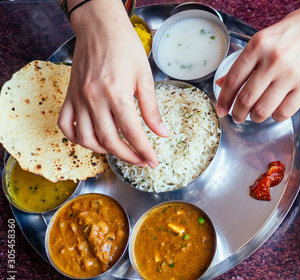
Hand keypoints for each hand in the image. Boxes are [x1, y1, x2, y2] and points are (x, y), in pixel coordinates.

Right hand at [58, 0, 167, 166]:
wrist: (99, 27)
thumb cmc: (125, 47)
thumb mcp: (145, 77)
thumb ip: (152, 108)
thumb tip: (162, 133)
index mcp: (116, 93)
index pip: (132, 133)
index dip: (144, 151)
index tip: (153, 161)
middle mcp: (94, 99)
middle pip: (110, 141)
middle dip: (128, 156)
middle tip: (141, 161)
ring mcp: (78, 98)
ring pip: (86, 138)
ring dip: (104, 151)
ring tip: (121, 151)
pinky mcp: (69, 95)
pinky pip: (66, 125)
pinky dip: (77, 138)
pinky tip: (93, 140)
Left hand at [215, 0, 299, 123]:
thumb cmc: (296, 31)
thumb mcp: (265, 39)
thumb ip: (245, 62)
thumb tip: (223, 83)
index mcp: (258, 45)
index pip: (233, 79)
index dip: (224, 99)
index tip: (221, 109)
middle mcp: (272, 60)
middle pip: (246, 98)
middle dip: (238, 113)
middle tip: (237, 117)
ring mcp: (291, 75)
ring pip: (263, 109)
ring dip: (255, 117)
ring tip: (255, 116)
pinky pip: (284, 112)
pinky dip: (275, 117)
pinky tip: (275, 112)